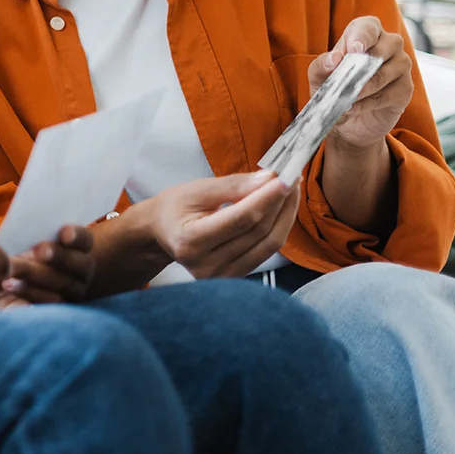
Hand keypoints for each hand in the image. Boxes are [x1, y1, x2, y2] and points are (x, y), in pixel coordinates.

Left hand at [1, 225, 94, 303]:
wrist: (10, 277)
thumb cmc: (21, 248)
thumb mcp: (27, 236)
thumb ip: (32, 229)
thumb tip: (26, 217)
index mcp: (79, 248)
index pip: (85, 240)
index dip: (77, 236)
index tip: (64, 233)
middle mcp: (81, 272)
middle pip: (79, 265)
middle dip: (59, 257)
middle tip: (40, 251)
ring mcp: (72, 292)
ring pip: (62, 285)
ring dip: (36, 275)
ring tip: (12, 268)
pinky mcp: (55, 309)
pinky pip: (46, 304)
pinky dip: (27, 293)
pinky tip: (9, 285)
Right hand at [144, 172, 298, 278]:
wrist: (161, 232)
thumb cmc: (174, 207)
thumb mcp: (196, 189)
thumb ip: (232, 186)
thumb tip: (268, 179)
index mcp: (191, 241)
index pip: (240, 220)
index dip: (266, 198)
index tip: (285, 177)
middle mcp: (207, 266)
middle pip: (258, 232)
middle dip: (280, 202)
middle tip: (293, 176)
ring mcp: (222, 277)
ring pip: (269, 244)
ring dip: (285, 214)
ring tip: (290, 189)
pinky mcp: (235, 277)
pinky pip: (266, 251)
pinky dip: (277, 227)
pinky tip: (281, 208)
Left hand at [311, 17, 412, 152]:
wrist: (348, 119)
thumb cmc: (334, 86)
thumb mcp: (319, 76)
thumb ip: (321, 65)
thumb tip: (333, 58)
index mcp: (366, 32)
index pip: (367, 27)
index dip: (361, 37)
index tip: (353, 49)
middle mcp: (389, 43)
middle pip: (381, 50)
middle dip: (359, 68)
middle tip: (345, 82)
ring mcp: (401, 65)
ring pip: (382, 75)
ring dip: (360, 89)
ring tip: (343, 99)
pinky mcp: (405, 88)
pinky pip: (387, 95)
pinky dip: (367, 103)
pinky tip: (353, 107)